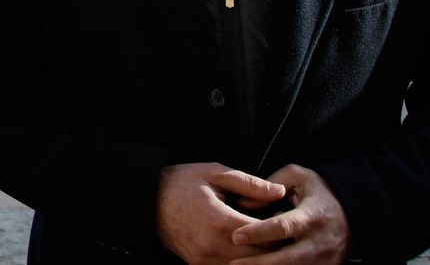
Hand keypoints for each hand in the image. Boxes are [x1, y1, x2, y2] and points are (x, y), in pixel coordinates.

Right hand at [157, 163, 286, 263]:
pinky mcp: (198, 264)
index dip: (280, 229)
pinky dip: (240, 261)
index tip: (284, 218)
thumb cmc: (180, 182)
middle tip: (279, 232)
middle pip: (259, 257)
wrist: (146, 199)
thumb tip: (279, 191)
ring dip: (258, 256)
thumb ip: (249, 184)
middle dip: (272, 246)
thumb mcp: (214, 173)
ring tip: (263, 240)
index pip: (265, 235)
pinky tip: (243, 248)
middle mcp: (214, 246)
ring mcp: (204, 259)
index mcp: (221, 221)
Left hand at [231, 164, 348, 263]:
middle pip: (288, 259)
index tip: (235, 236)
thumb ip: (270, 185)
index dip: (258, 232)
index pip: (283, 227)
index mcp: (311, 216)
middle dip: (259, 263)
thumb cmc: (319, 192)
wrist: (353, 213)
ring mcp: (324, 259)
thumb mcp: (298, 177)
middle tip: (233, 263)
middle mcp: (319, 242)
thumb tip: (243, 204)